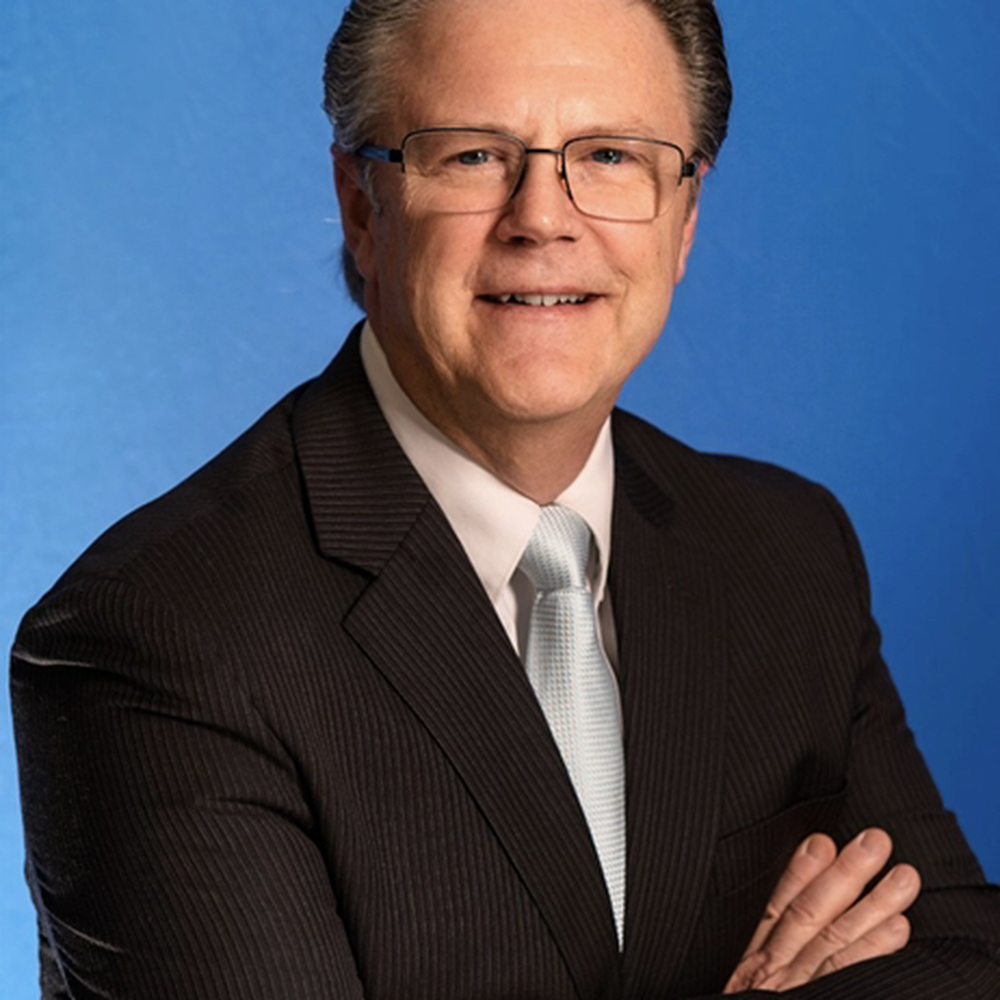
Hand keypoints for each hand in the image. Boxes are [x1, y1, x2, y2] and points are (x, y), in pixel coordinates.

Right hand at [723, 828, 919, 992]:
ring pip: (832, 941)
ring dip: (871, 904)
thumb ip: (762, 966)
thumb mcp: (740, 997)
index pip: (778, 911)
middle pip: (810, 916)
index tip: (822, 841)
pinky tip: (898, 930)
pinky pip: (845, 977)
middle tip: (875, 841)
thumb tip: (786, 935)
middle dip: (845, 875)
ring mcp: (793, 995)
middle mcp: (772, 978)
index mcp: (753, 971)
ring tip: (901, 876)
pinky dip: (871, 952)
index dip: (800, 873)